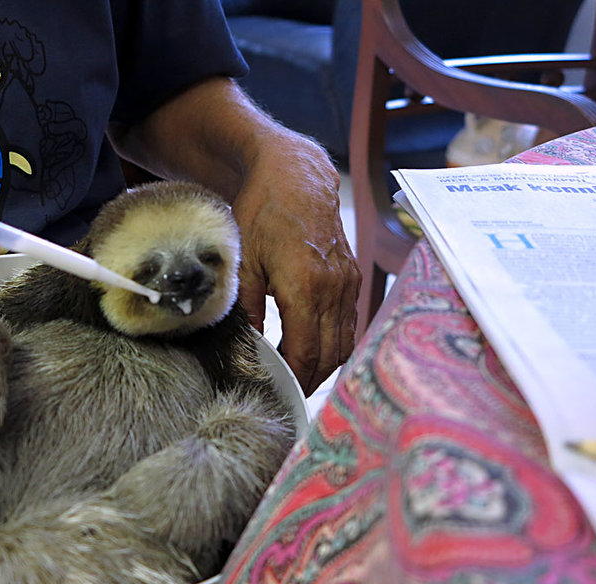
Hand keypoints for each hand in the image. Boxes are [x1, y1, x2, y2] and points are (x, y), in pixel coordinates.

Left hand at [232, 136, 360, 395]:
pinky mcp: (352, 277)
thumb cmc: (262, 212)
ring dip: (325, 366)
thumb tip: (249, 348)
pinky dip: (335, 344)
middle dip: (311, 380)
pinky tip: (315, 353)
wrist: (296, 175)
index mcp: (306, 285)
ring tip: (301, 382)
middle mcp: (335, 288)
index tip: (279, 394)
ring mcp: (348, 283)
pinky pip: (349, 323)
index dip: (295, 379)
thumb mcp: (243, 261)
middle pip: (330, 354)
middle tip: (288, 397)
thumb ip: (245, 307)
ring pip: (345, 342)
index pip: (306, 351)